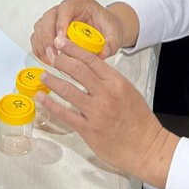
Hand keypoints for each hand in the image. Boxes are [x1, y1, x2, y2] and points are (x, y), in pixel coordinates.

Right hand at [30, 0, 128, 60]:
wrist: (107, 28)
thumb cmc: (108, 27)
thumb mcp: (115, 35)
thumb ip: (111, 44)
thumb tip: (102, 53)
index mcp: (81, 4)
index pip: (66, 8)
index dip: (61, 23)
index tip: (61, 39)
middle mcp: (66, 8)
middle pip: (49, 17)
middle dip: (48, 37)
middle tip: (53, 54)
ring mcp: (56, 17)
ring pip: (41, 26)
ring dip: (42, 43)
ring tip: (50, 59)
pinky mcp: (51, 28)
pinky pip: (39, 36)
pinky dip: (39, 47)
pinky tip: (46, 58)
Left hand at [41, 41, 179, 187]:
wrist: (146, 147)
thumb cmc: (139, 120)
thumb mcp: (128, 91)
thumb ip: (109, 81)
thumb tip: (89, 70)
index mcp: (116, 82)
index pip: (91, 59)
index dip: (73, 49)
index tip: (61, 42)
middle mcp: (105, 94)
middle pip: (77, 70)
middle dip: (60, 60)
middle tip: (49, 55)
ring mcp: (95, 112)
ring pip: (68, 90)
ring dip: (52, 81)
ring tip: (42, 75)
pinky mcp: (88, 129)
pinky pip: (65, 114)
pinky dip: (51, 105)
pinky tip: (42, 99)